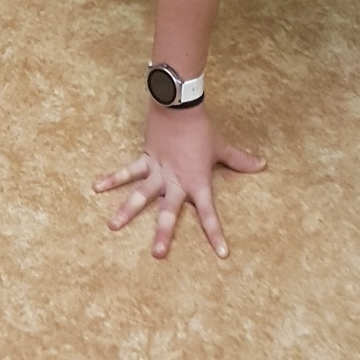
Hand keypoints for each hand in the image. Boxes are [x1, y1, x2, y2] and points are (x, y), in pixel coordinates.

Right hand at [94, 105, 264, 259]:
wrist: (179, 104)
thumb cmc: (202, 128)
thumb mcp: (222, 146)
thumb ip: (239, 160)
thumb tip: (262, 164)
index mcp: (197, 181)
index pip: (208, 213)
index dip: (215, 234)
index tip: (222, 254)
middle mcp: (175, 181)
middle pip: (169, 210)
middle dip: (164, 233)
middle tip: (157, 254)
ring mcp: (158, 171)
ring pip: (142, 194)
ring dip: (127, 210)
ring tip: (113, 226)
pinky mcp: (146, 158)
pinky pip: (128, 170)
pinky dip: (113, 178)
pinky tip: (97, 186)